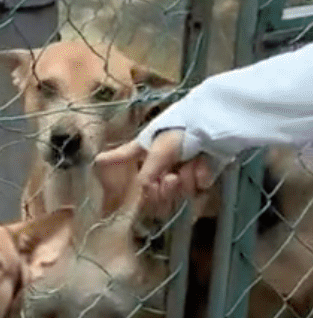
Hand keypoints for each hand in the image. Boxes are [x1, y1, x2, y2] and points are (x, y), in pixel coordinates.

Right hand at [96, 131, 215, 213]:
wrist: (218, 124)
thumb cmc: (184, 129)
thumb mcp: (160, 149)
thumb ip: (148, 173)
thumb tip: (141, 190)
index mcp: (149, 148)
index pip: (126, 154)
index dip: (113, 158)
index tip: (98, 160)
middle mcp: (163, 160)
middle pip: (154, 189)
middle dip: (163, 189)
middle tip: (171, 179)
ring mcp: (182, 169)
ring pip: (177, 193)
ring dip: (185, 181)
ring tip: (193, 165)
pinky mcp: (203, 175)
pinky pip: (197, 189)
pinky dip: (201, 177)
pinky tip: (205, 164)